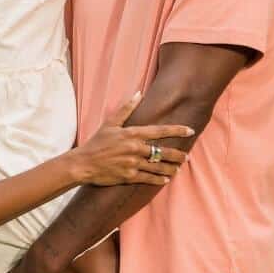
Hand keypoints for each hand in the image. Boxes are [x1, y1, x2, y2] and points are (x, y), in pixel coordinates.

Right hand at [74, 91, 192, 186]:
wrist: (83, 163)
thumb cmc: (96, 142)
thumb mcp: (110, 123)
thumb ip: (126, 108)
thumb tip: (139, 93)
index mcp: (132, 134)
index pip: (160, 131)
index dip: (177, 130)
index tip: (190, 130)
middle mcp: (135, 149)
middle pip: (163, 151)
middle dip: (178, 155)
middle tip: (187, 157)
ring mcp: (133, 163)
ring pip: (158, 167)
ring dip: (171, 168)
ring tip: (178, 169)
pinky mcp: (129, 176)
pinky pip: (148, 178)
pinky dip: (158, 179)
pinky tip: (166, 179)